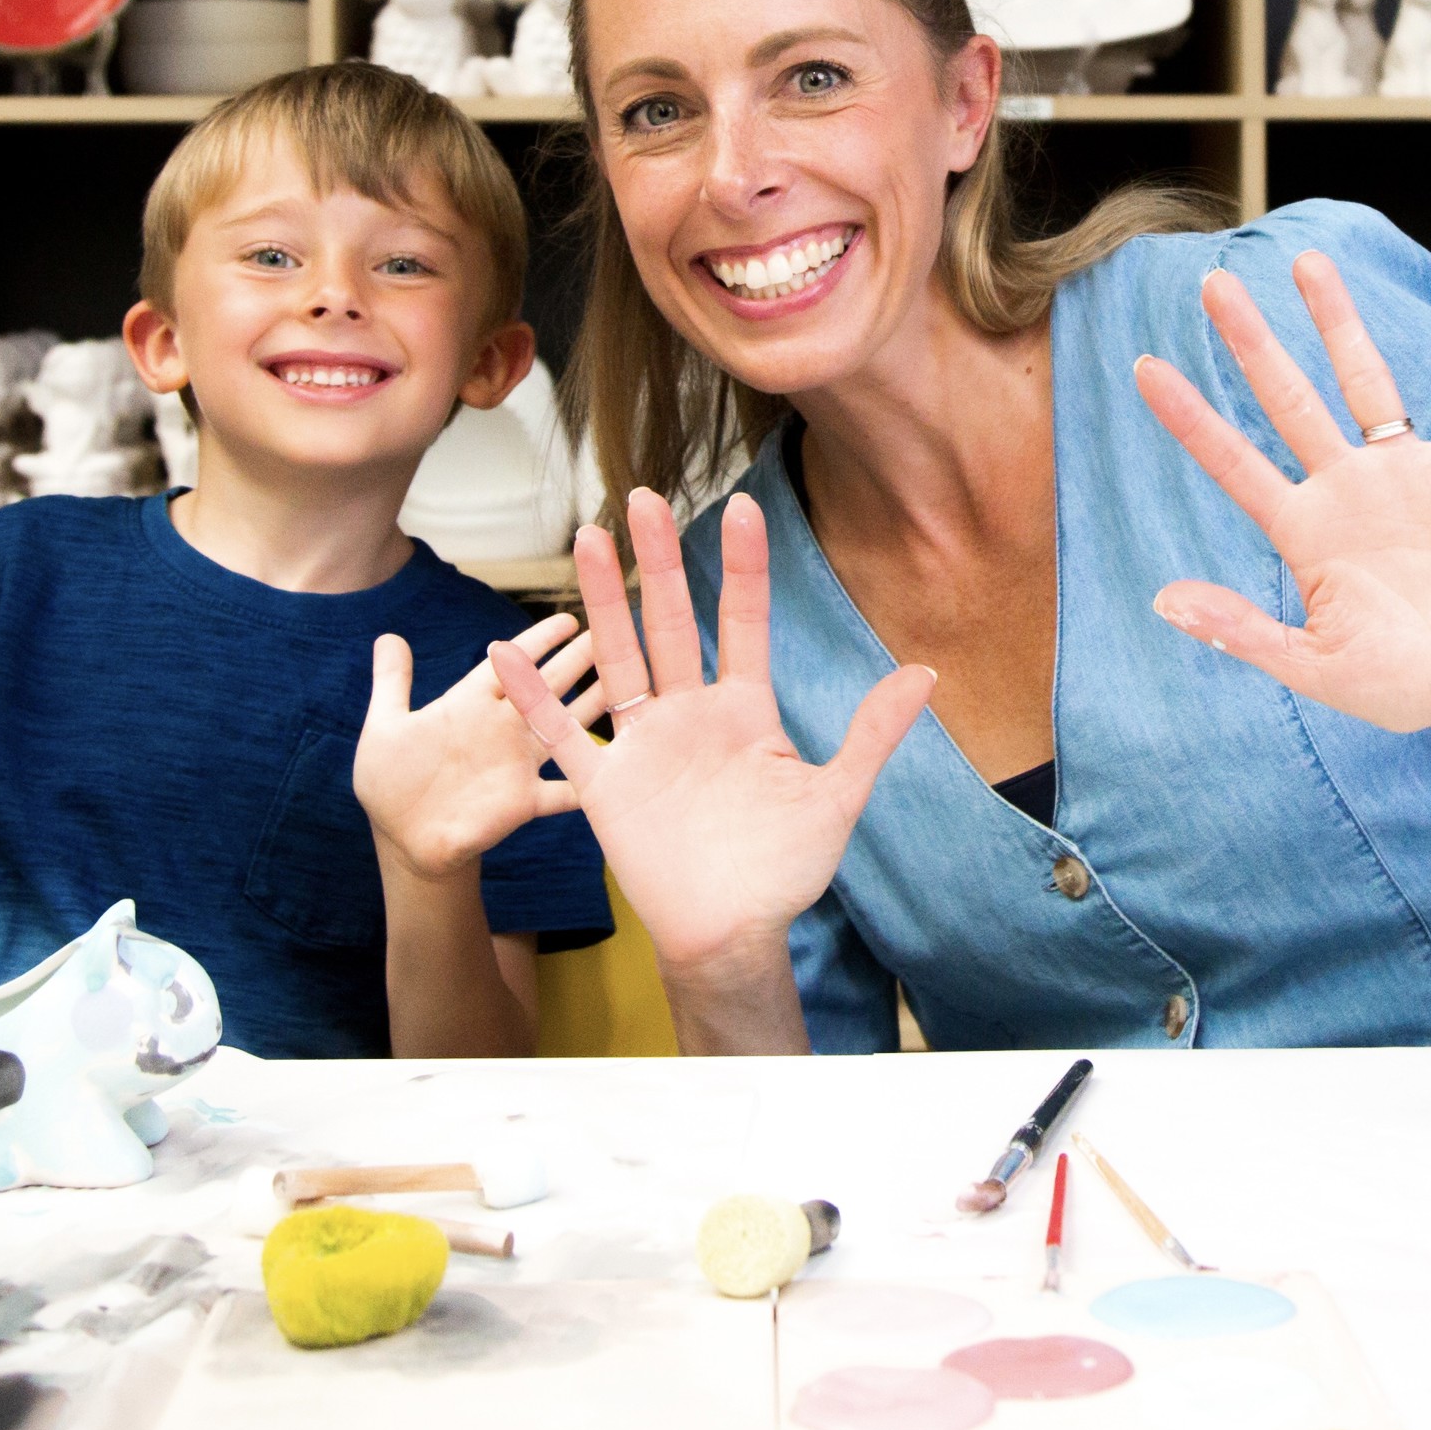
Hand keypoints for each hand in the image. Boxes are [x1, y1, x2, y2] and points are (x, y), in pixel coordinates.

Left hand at [355, 612, 600, 878]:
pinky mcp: (524, 801)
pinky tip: (620, 771)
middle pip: (549, 684)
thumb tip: (389, 636)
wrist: (405, 840)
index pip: (511, 662)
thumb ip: (392, 683)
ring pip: (567, 726)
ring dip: (596, 706)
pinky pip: (565, 791)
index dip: (539, 640)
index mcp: (470, 703)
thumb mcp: (385, 728)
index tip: (569, 618)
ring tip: (631, 685)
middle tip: (615, 633)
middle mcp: (502, 726)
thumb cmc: (391, 783)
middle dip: (581, 659)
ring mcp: (518, 763)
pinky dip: (590, 782)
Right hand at [486, 490, 936, 979]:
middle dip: (656, 560)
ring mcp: (644, 744)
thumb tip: (926, 672)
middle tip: (643, 495)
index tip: (743, 507)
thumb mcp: (835, 796)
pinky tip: (504, 654)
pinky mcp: (605, 784)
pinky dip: (534, 696)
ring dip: (599, 599)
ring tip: (585, 536)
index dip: (742, 566)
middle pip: (668, 621)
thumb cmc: (784, 871)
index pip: (741, 620)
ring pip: (617, 656)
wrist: (732, 934)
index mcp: (744, 710)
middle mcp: (690, 714)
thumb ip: (871, 733)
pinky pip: (563, 732)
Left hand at [1129, 252, 1430, 738]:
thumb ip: (1244, 633)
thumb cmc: (1401, 683)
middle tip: (1214, 283)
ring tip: (1309, 262)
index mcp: (1304, 530)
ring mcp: (1408, 473)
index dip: (1191, 417)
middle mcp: (1347, 487)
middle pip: (1288, 398)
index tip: (1143, 367)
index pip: (1233, 460)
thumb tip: (1163, 602)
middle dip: (1252, 342)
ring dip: (1339, 323)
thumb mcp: (1315, 669)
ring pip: (1368, 380)